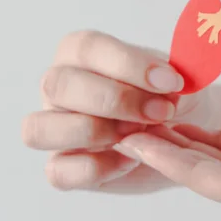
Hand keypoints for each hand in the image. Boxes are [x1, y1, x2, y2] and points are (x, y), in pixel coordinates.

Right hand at [21, 30, 202, 192]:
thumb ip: (168, 73)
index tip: (171, 81)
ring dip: (92, 132)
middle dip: (114, 100)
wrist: (181, 135)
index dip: (127, 64)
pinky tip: (128, 160)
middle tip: (160, 112)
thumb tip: (168, 77)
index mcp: (79, 55)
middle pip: (57, 85)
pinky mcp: (62, 168)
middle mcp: (58, 89)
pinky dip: (94, 168)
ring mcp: (54, 130)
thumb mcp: (175, 79)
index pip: (84, 48)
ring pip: (38, 128)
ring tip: (137, 135)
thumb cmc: (168, 98)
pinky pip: (56, 172)